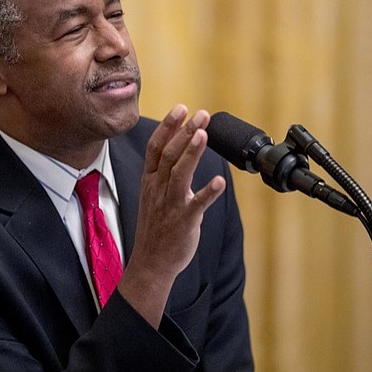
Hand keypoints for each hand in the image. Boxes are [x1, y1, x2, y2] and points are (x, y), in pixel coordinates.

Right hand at [117, 104, 225, 327]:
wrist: (151, 263)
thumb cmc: (156, 227)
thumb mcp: (153, 194)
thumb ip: (165, 173)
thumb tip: (181, 149)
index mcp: (150, 181)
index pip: (156, 147)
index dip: (168, 126)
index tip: (181, 108)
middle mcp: (158, 189)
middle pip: (170, 154)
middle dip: (185, 131)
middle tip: (201, 114)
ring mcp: (170, 205)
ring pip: (179, 174)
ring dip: (192, 152)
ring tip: (203, 133)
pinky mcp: (184, 221)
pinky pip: (196, 204)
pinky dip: (208, 192)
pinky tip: (221, 181)